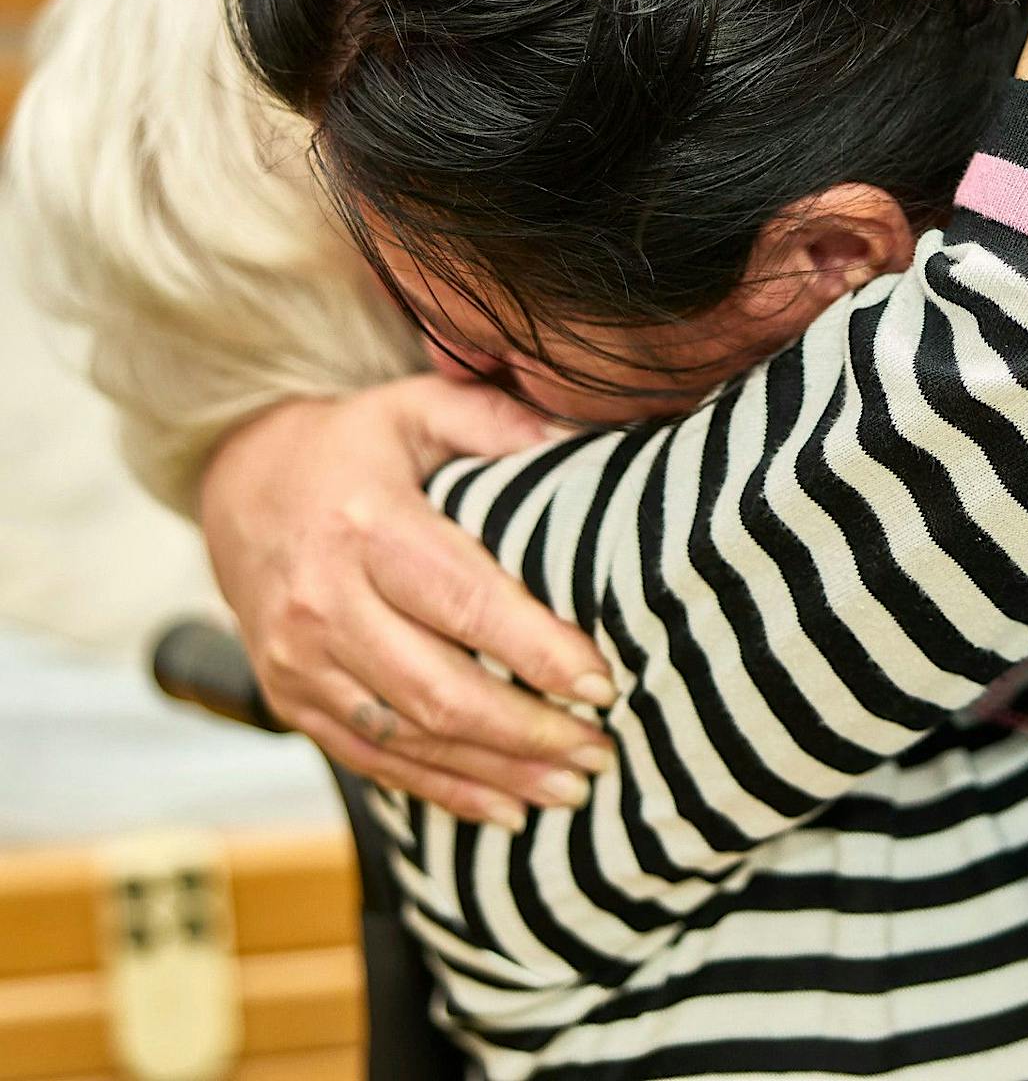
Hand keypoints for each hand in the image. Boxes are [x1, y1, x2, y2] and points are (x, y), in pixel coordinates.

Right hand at [199, 375, 618, 826]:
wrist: (238, 483)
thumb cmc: (350, 444)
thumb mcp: (414, 407)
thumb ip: (493, 419)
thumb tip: (577, 434)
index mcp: (366, 527)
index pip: (464, 602)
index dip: (537, 650)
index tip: (604, 681)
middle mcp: (324, 604)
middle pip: (438, 689)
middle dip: (528, 730)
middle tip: (602, 748)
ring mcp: (299, 662)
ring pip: (409, 738)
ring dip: (496, 771)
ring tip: (573, 786)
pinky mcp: (291, 698)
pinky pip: (372, 760)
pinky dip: (442, 791)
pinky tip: (506, 808)